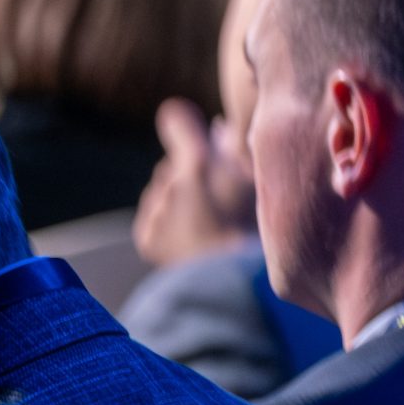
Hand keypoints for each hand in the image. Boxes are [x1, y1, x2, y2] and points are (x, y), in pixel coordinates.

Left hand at [132, 99, 257, 269]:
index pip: (177, 121)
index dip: (188, 125)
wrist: (235, 283)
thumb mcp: (254, 179)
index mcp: (197, 161)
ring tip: (215, 222)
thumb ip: (228, 145)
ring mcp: (155, 210)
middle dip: (194, 172)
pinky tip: (198, 237)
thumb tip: (205, 121)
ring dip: (184, 199)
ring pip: (166, 193)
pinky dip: (172, 223)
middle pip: (177, 164)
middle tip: (224, 192)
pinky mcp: (148, 236)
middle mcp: (168, 181)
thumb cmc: (256, 227)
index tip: (204, 133)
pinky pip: (156, 218)